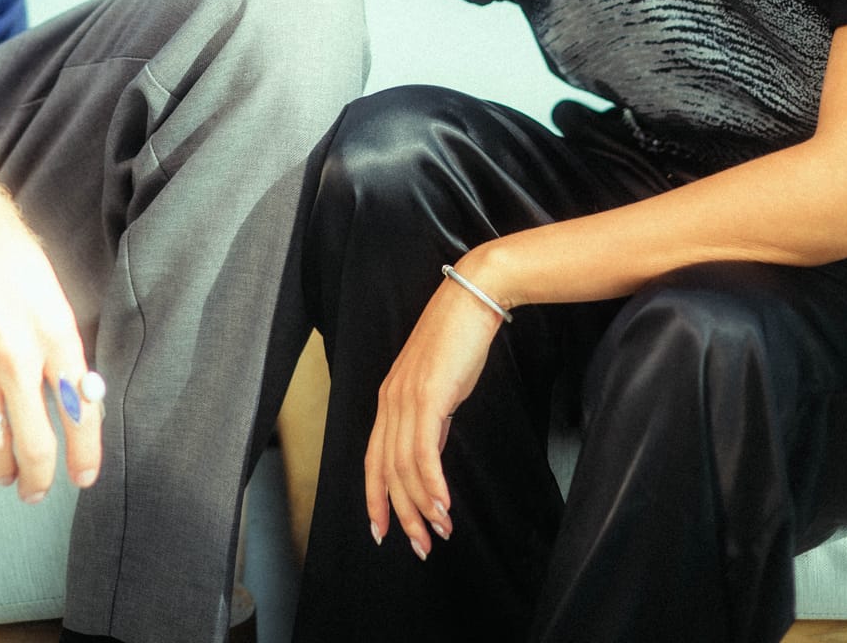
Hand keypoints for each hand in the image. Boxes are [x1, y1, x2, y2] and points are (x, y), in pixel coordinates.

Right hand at [0, 149, 100, 501]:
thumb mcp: (44, 279)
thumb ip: (55, 332)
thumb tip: (70, 382)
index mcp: (53, 326)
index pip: (80, 406)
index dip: (84, 450)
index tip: (83, 475)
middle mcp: (16, 350)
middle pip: (35, 438)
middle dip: (40, 475)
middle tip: (38, 489)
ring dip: (0, 469)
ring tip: (4, 478)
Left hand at [365, 274, 502, 557]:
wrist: (472, 299)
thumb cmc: (458, 339)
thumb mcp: (439, 386)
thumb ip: (431, 419)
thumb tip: (431, 455)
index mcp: (390, 399)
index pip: (373, 459)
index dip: (375, 498)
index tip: (382, 532)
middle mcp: (391, 400)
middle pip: (386, 471)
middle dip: (401, 514)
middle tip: (420, 547)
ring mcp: (407, 398)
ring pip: (404, 467)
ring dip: (421, 507)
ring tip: (440, 533)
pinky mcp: (428, 395)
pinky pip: (424, 451)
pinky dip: (432, 484)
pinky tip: (444, 506)